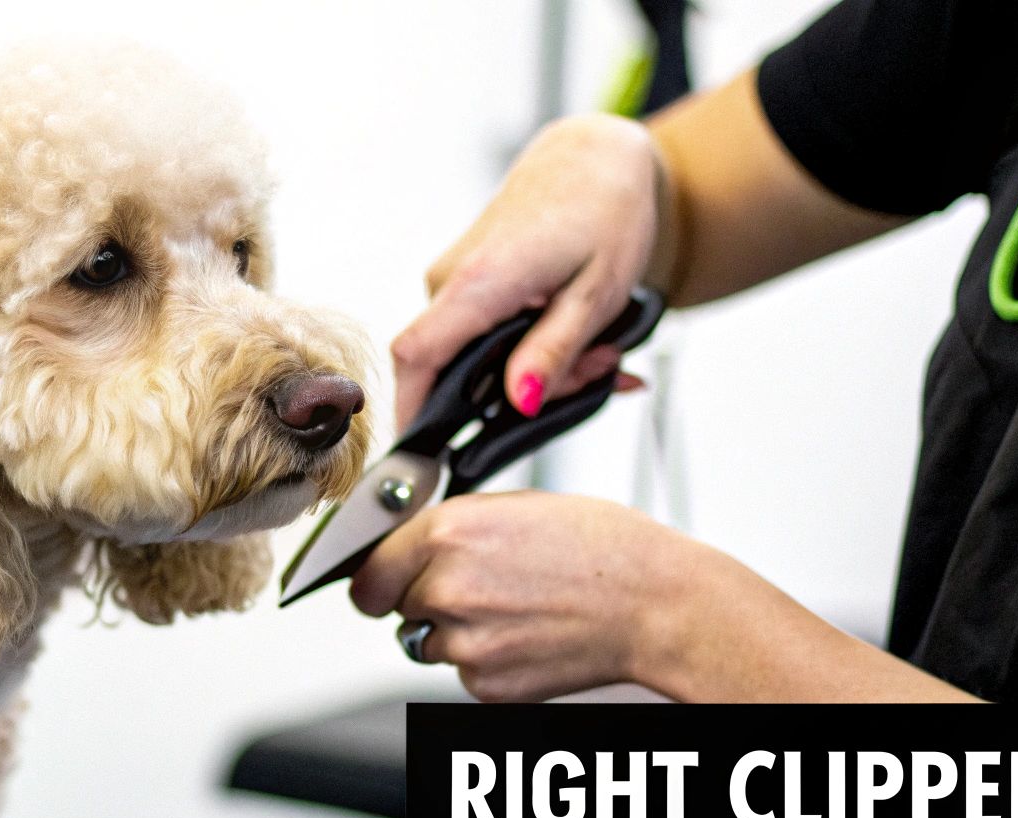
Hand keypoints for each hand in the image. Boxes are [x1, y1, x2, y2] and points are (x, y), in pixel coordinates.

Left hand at [348, 491, 693, 702]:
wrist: (654, 604)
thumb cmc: (602, 549)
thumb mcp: (514, 509)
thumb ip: (450, 529)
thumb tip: (407, 545)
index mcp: (445, 533)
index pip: (368, 571)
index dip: (378, 576)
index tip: (385, 580)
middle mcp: (445, 588)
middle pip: (396, 606)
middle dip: (424, 598)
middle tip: (482, 587)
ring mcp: (464, 642)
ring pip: (426, 641)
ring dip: (454, 630)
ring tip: (513, 610)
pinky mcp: (485, 683)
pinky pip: (462, 671)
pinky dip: (486, 659)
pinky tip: (527, 635)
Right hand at [390, 114, 665, 430]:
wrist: (595, 160)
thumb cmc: (606, 214)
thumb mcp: (597, 296)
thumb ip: (553, 354)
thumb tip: (517, 404)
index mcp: (479, 282)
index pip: (415, 358)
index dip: (411, 415)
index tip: (429, 457)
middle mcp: (450, 279)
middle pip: (453, 371)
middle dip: (518, 394)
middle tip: (596, 372)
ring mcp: (451, 280)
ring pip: (472, 357)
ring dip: (533, 367)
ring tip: (599, 347)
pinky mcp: (461, 282)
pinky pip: (480, 335)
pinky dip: (528, 346)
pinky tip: (577, 335)